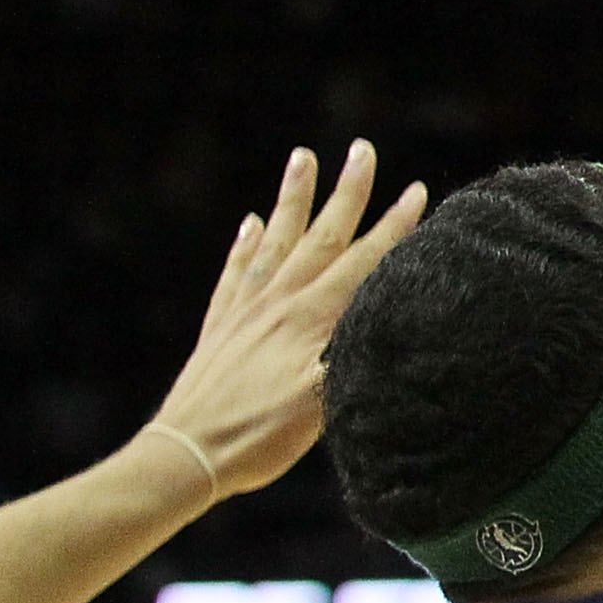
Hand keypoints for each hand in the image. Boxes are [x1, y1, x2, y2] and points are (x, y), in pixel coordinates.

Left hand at [146, 141, 425, 498]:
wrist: (185, 454)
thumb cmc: (259, 437)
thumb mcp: (320, 404)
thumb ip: (354, 357)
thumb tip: (392, 322)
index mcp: (308, 319)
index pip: (362, 262)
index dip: (394, 227)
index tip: (417, 191)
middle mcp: (277, 303)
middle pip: (321, 235)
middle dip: (347, 191)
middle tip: (362, 149)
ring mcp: (244, 310)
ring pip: (276, 239)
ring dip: (293, 198)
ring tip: (302, 156)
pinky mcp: (220, 325)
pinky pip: (236, 270)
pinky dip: (246, 243)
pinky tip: (251, 223)